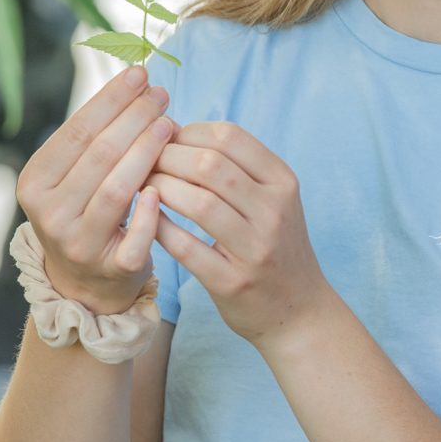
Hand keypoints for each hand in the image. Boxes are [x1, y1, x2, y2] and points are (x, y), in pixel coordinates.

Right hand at [17, 66, 175, 314]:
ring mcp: (78, 243)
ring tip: (170, 124)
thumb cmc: (88, 210)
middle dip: (135, 118)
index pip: (77, 130)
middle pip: (99, 155)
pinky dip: (149, 211)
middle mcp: (48, 213)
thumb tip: (136, 80)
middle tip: (162, 95)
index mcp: (35, 182)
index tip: (141, 74)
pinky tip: (162, 187)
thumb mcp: (76, 174)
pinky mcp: (110, 268)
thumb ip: (96, 135)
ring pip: (116, 189)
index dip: (111, 99)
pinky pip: (134, 237)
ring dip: (147, 152)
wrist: (87, 282)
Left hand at [146, 122, 329, 348]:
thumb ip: (236, 168)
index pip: (229, 137)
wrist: (298, 311)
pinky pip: (186, 248)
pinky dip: (159, 228)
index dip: (188, 131)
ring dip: (161, 189)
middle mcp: (274, 211)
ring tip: (142, 187)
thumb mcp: (274, 199)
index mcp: (283, 182)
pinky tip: (145, 220)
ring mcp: (256, 248)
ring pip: (199, 202)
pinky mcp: (233, 282)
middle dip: (167, 157)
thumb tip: (176, 131)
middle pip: (210, 164)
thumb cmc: (275, 245)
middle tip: (144, 162)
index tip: (164, 138)